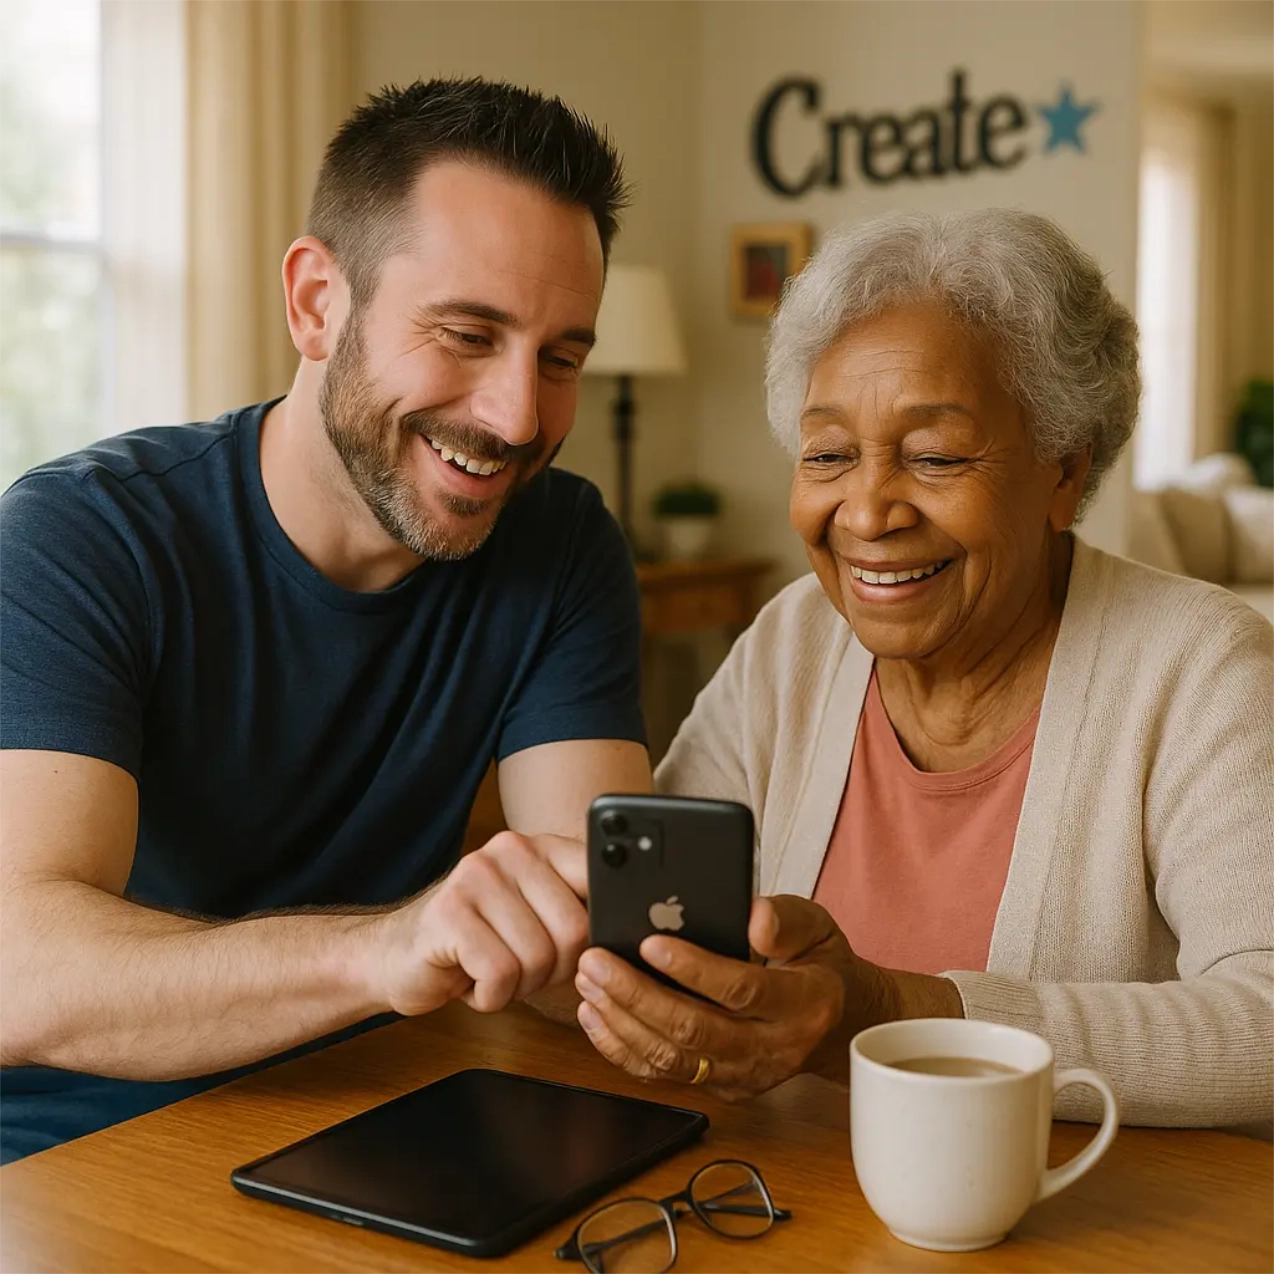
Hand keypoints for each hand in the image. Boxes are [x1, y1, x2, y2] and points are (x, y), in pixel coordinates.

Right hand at [374, 832, 588, 1016]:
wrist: (396, 956)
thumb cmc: (478, 943)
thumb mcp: (535, 916)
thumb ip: (578, 910)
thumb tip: (633, 931)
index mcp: (541, 847)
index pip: (600, 880)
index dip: (599, 930)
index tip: (585, 952)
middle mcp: (510, 851)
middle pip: (575, 929)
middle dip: (555, 970)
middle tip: (524, 970)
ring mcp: (476, 877)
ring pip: (539, 956)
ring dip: (520, 986)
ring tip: (494, 972)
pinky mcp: (449, 914)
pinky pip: (501, 974)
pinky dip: (491, 996)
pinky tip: (472, 982)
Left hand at [574, 895, 959, 1099]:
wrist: (836, 1023)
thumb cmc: (818, 963)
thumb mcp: (818, 927)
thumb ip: (786, 918)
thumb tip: (753, 916)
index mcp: (801, 1005)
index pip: (740, 991)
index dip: (692, 969)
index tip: (649, 942)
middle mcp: (771, 1049)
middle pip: (693, 1031)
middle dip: (637, 995)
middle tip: (597, 961)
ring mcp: (743, 1076)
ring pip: (671, 1060)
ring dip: (621, 1023)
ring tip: (589, 983)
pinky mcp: (718, 1087)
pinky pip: (663, 1075)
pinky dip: (622, 1049)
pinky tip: (596, 1017)